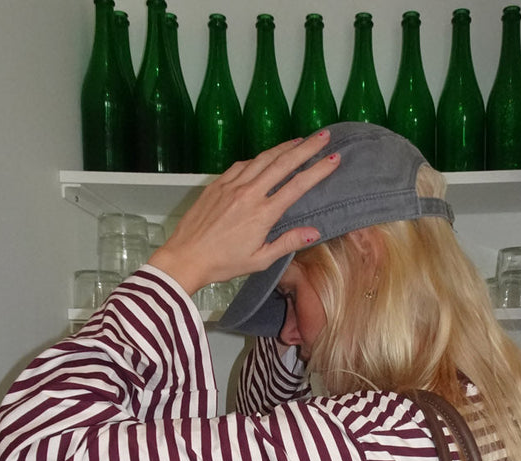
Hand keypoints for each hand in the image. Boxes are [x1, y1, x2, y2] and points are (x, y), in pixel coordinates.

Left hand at [147, 132, 338, 296]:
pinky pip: (243, 164)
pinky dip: (259, 157)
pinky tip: (267, 156)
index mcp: (262, 214)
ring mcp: (232, 185)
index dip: (318, 170)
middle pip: (283, 163)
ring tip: (300, 140)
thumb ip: (287, 243)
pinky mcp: (218, 184)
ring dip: (284, 147)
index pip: (297, 186)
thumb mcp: (259, 260)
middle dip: (306, 147)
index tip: (334, 159)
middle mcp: (249, 193)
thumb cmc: (223, 263)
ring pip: (263, 158)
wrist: (186, 256)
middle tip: (323, 136)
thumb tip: (314, 232)